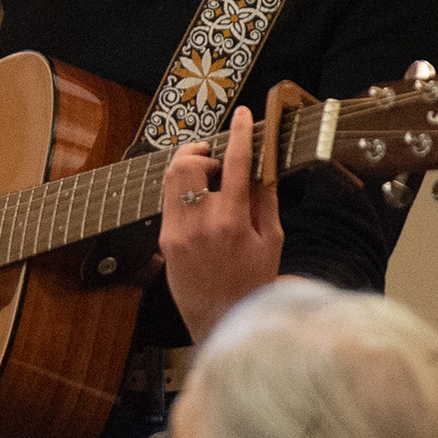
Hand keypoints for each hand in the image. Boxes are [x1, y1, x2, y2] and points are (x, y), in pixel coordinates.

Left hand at [160, 104, 283, 340]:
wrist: (223, 321)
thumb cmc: (254, 282)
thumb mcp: (273, 241)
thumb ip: (265, 199)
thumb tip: (261, 165)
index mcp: (232, 221)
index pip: (234, 164)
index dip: (240, 134)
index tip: (244, 116)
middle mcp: (199, 224)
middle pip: (187, 164)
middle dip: (203, 155)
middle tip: (219, 165)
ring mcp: (176, 233)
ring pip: (171, 178)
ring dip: (190, 171)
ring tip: (210, 183)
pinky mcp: (164, 242)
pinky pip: (169, 202)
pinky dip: (184, 193)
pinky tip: (202, 206)